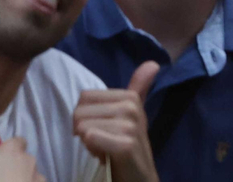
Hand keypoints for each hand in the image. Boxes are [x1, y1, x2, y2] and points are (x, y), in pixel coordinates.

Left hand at [73, 61, 158, 181]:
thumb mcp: (132, 114)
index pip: (83, 98)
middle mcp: (132, 106)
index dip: (87, 117)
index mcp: (130, 96)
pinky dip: (93, 150)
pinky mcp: (125, 145)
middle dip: (85, 132)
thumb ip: (139, 88)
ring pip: (82, 127)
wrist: (139, 177)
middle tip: (104, 142)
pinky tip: (106, 157)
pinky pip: (91, 138)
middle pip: (79, 112)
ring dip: (89, 144)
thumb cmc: (128, 145)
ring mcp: (130, 125)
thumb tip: (153, 63)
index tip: (104, 129)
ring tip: (106, 149)